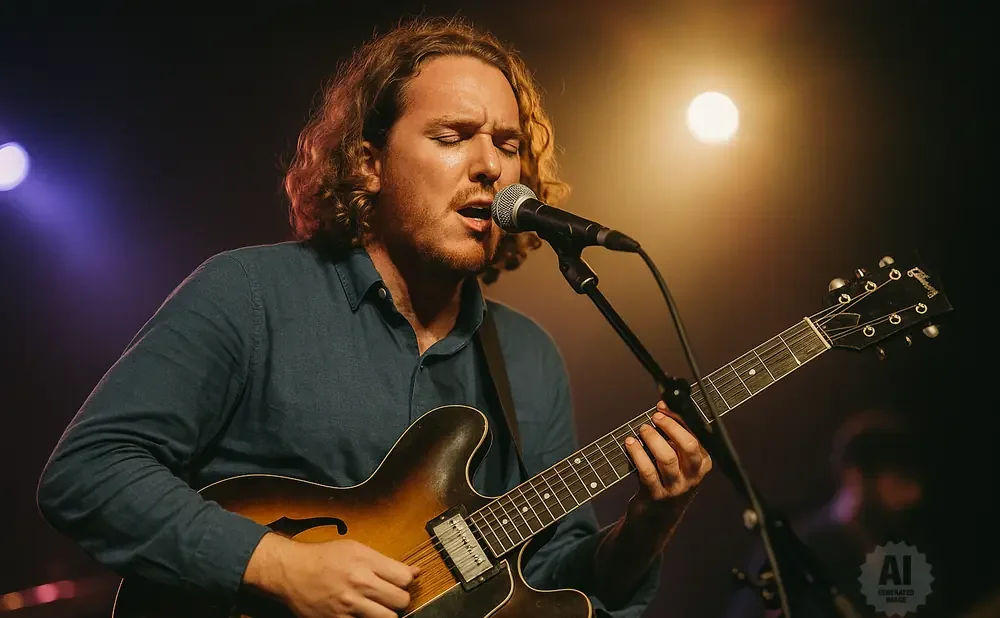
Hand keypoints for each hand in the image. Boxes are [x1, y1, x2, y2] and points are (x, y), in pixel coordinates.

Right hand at [246, 534, 419, 617]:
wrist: (291, 571)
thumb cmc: (324, 558)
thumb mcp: (356, 549)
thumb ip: (386, 562)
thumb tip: (414, 571)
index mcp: (365, 560)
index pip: (404, 578)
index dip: (405, 581)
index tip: (399, 582)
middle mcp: (359, 582)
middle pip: (401, 600)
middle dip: (400, 599)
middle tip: (390, 597)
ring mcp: (349, 604)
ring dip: (387, 613)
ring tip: (378, 607)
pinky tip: (362, 613)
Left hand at [624, 400, 711, 511]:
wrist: (657, 516)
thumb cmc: (667, 479)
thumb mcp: (679, 460)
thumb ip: (674, 436)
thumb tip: (663, 407)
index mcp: (702, 463)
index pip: (697, 435)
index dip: (680, 418)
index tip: (664, 406)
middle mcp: (693, 475)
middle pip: (689, 446)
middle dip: (671, 427)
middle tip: (655, 417)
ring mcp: (675, 486)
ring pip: (667, 458)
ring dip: (652, 439)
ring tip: (642, 429)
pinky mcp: (657, 495)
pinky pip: (647, 471)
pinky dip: (637, 454)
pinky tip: (630, 444)